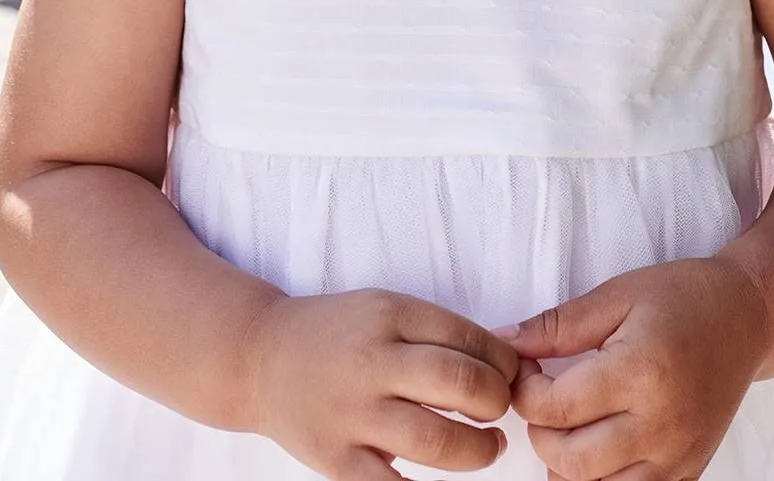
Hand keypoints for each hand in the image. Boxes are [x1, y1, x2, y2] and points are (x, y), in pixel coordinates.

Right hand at [245, 289, 518, 480]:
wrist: (261, 357)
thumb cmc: (338, 333)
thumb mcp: (385, 309)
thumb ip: (437, 332)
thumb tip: (504, 363)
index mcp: (390, 316)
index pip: (469, 338)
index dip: (504, 362)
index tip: (511, 375)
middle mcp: (372, 362)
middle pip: (460, 383)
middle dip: (497, 401)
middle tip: (499, 409)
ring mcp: (352, 414)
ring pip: (436, 440)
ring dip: (479, 450)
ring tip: (488, 446)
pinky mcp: (336, 460)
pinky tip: (442, 477)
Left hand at [510, 260, 767, 480]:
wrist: (747, 318)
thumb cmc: (682, 298)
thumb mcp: (617, 295)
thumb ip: (557, 325)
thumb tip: (504, 345)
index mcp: (641, 373)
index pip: (557, 408)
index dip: (524, 391)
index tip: (525, 368)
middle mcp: (661, 425)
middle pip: (570, 460)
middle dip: (540, 431)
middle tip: (544, 396)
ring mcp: (678, 457)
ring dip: (567, 463)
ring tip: (569, 420)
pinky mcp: (688, 472)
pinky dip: (602, 480)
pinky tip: (595, 445)